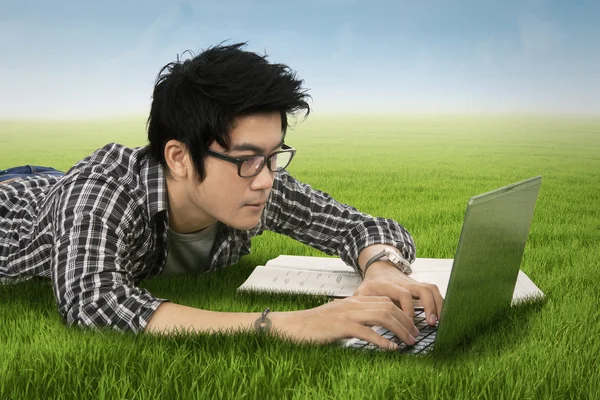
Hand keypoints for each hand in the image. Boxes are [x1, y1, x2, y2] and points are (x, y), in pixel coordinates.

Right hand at [271, 296, 419, 349]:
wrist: (294, 326)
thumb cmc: (315, 325)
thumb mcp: (340, 318)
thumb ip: (356, 320)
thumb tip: (374, 330)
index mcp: (354, 301)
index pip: (385, 300)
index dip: (402, 313)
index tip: (412, 326)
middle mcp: (353, 303)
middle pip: (388, 306)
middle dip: (406, 321)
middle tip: (415, 335)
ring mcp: (348, 313)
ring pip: (382, 315)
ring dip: (399, 329)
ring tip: (408, 342)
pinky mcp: (341, 326)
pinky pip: (367, 331)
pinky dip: (382, 340)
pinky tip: (391, 348)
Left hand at [354, 261, 443, 326]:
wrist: (379, 268)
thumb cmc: (371, 284)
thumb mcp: (362, 292)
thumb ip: (359, 305)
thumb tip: (356, 321)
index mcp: (389, 285)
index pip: (403, 294)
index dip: (408, 309)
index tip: (410, 323)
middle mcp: (404, 283)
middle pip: (422, 289)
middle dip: (428, 306)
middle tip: (430, 323)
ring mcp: (413, 283)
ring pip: (431, 289)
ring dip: (437, 305)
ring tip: (439, 321)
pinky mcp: (420, 286)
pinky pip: (434, 291)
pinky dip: (440, 303)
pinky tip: (441, 316)